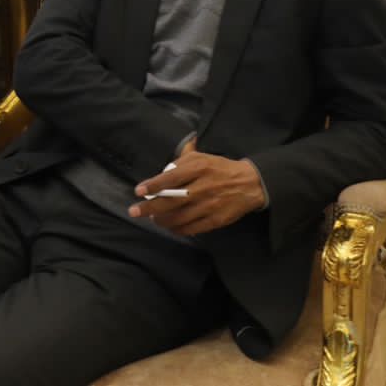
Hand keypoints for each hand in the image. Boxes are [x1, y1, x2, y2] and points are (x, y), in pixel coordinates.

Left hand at [128, 146, 267, 235]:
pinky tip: (170, 227)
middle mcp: (203, 186)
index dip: (153, 185)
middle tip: (135, 211)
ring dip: (162, 220)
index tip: (138, 191)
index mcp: (199, 167)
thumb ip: (181, 159)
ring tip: (153, 219)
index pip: (171, 177)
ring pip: (179, 217)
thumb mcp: (202, 156)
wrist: (250, 183)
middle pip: (172, 200)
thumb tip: (162, 168)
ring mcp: (210, 205)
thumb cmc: (219, 168)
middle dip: (150, 208)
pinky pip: (192, 228)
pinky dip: (178, 229)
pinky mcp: (217, 220)